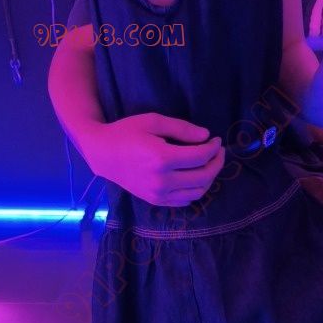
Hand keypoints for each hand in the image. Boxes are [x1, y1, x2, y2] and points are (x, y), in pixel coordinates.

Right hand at [87, 112, 225, 205]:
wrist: (103, 155)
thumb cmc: (127, 132)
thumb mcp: (153, 121)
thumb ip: (182, 129)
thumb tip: (206, 136)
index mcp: (162, 159)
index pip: (200, 157)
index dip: (213, 148)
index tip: (217, 140)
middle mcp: (162, 181)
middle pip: (203, 177)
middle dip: (216, 163)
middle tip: (218, 152)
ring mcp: (159, 194)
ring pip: (197, 192)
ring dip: (209, 179)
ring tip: (209, 164)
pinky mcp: (156, 201)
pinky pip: (185, 200)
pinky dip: (195, 190)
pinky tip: (194, 177)